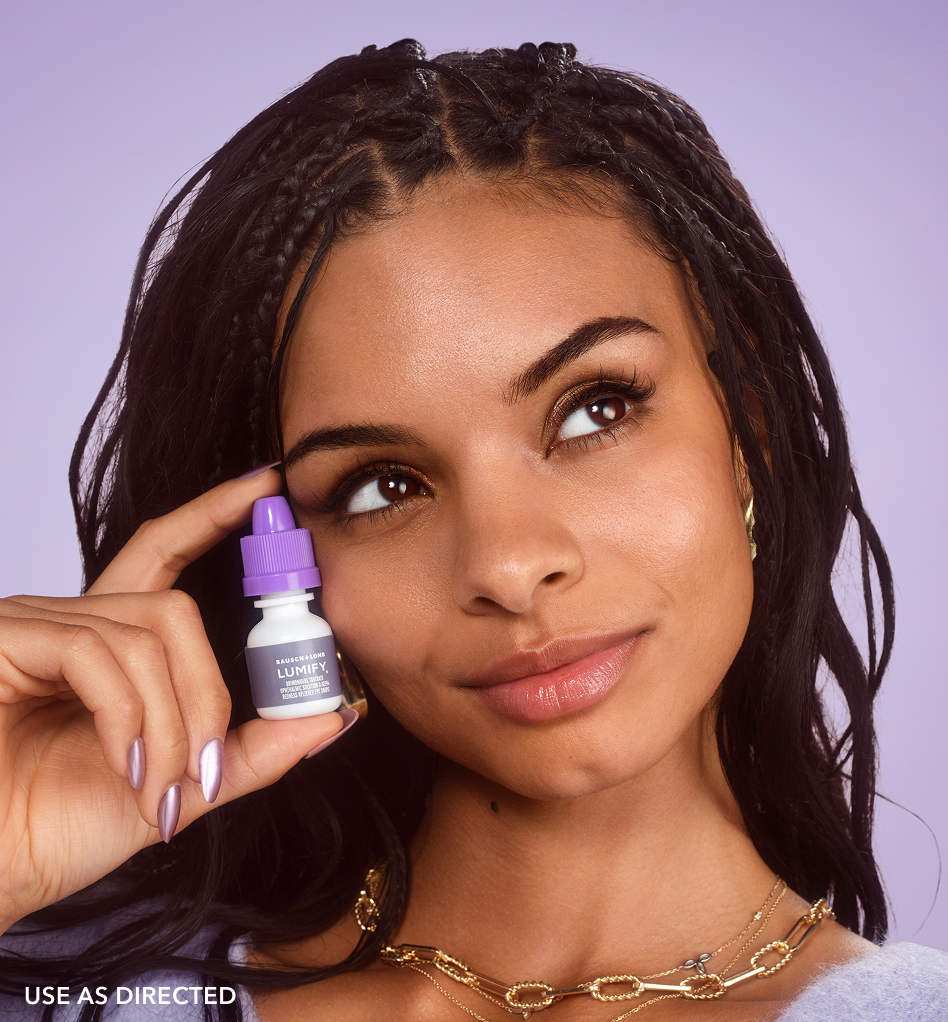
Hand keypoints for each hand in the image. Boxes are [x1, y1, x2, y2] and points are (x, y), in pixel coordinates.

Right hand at [0, 469, 345, 931]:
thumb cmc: (64, 828)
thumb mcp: (181, 785)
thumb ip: (252, 750)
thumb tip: (334, 715)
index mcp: (109, 641)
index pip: (164, 552)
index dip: (213, 512)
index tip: (268, 484)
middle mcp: (69, 619)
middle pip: (173, 609)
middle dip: (209, 689)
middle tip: (209, 762)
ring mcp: (31, 624)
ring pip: (147, 636)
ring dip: (172, 723)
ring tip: (159, 788)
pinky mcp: (4, 639)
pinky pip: (98, 654)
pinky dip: (129, 718)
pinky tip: (127, 770)